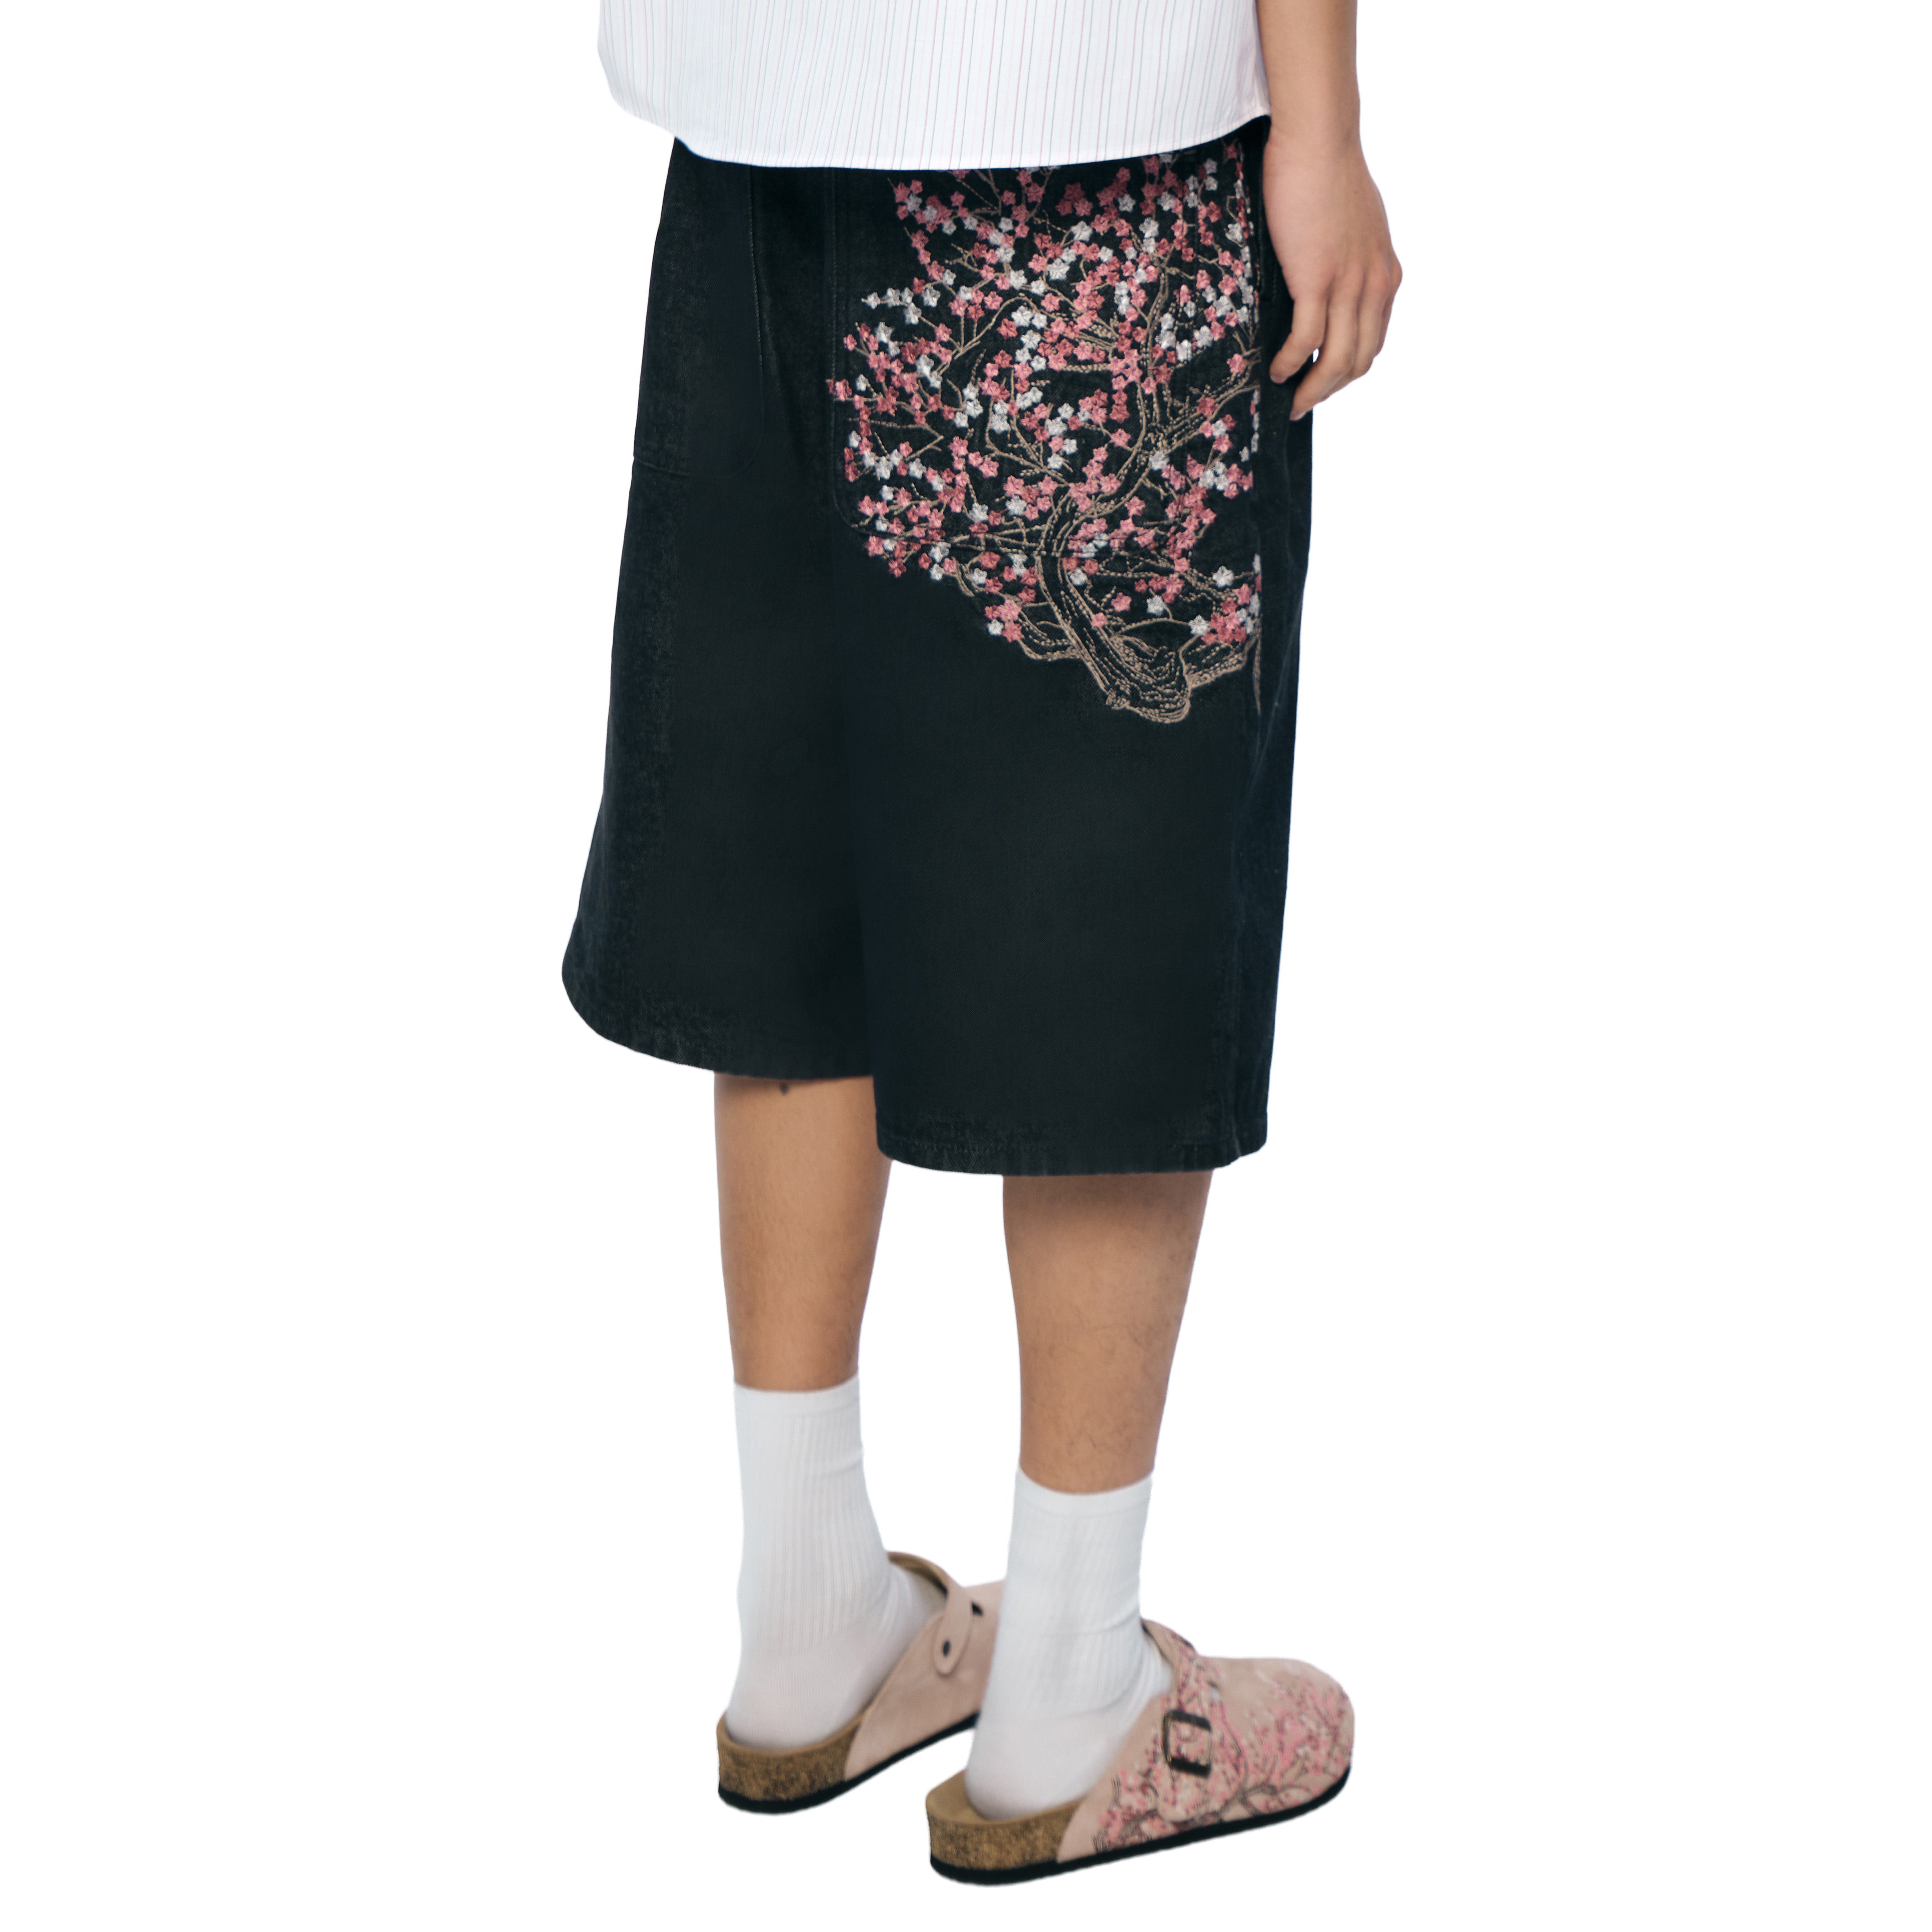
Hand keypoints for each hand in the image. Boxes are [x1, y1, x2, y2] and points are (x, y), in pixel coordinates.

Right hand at [1262, 133, 1400, 419]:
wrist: (1320, 138)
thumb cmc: (1327, 172)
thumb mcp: (1353, 225)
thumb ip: (1348, 260)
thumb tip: (1322, 282)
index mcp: (1386, 274)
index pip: (1373, 341)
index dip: (1348, 371)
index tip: (1323, 382)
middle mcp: (1375, 284)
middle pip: (1360, 360)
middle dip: (1331, 390)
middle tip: (1302, 403)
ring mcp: (1350, 284)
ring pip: (1338, 360)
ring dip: (1314, 389)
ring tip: (1290, 398)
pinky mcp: (1319, 279)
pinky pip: (1308, 340)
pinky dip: (1292, 362)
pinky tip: (1277, 370)